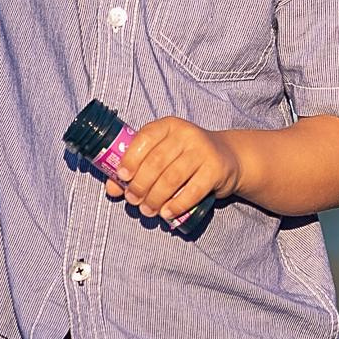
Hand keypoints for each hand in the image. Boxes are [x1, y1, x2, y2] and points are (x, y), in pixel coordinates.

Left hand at [102, 118, 243, 224]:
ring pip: (172, 178)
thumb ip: (137, 167)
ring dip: (155, 198)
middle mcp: (186, 134)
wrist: (226, 156)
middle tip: (133, 200)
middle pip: (157, 162)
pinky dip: (177, 205)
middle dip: (140, 185)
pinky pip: (193, 190)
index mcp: (168, 126)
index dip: (131, 158)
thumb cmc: (185, 157)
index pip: (145, 138)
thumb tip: (112, 188)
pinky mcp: (216, 169)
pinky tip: (166, 213)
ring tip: (147, 210)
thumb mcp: (163, 154)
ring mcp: (203, 150)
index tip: (122, 177)